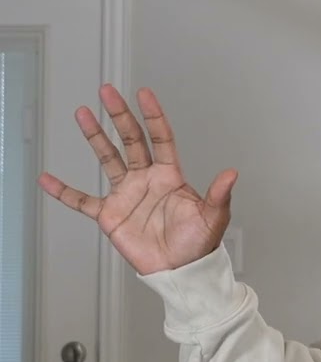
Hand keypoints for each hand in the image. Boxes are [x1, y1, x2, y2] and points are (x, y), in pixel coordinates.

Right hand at [37, 84, 237, 274]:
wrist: (180, 270)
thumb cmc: (199, 243)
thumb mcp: (213, 217)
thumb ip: (219, 195)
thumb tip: (232, 174)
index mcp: (171, 176)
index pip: (161, 138)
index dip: (153, 116)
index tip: (144, 94)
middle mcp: (146, 179)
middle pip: (131, 140)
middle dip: (119, 115)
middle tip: (107, 91)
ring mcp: (126, 194)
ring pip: (107, 159)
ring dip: (95, 137)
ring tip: (82, 113)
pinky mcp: (110, 215)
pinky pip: (82, 201)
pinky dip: (64, 191)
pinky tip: (47, 179)